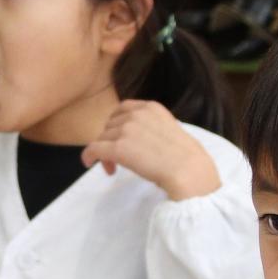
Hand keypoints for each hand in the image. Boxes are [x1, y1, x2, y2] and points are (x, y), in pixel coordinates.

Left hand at [81, 101, 220, 199]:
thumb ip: (151, 126)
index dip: (116, 124)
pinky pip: (93, 149)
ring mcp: (127, 130)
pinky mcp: (118, 148)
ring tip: (113, 168)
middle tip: (117, 159)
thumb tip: (134, 137)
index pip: (122, 109)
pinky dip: (88, 156)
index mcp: (151, 107)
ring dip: (104, 153)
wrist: (189, 171)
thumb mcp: (169, 130)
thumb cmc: (185, 158)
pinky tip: (90, 163)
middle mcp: (137, 114)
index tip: (119, 138)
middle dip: (111, 140)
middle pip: (110, 125)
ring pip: (102, 138)